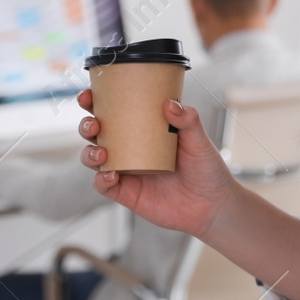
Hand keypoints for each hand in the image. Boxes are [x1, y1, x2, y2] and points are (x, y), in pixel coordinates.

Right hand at [77, 89, 242, 236]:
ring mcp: (127, 171)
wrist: (213, 206)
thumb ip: (188, 121)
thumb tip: (169, 104)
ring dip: (90, 153)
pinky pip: (104, 186)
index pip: (114, 111)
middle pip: (97, 133)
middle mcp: (131, 149)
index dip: (96, 102)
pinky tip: (111, 175)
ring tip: (102, 153)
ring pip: (94, 159)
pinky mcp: (127, 193)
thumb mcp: (199, 141)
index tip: (89, 94)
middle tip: (94, 124)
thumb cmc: (207, 169)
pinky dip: (101, 179)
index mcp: (145, 130)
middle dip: (87, 125)